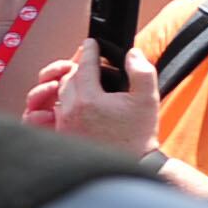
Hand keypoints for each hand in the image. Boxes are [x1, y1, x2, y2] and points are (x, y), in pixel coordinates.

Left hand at [22, 41, 158, 156]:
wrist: (130, 164)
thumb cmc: (138, 135)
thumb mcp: (148, 99)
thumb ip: (141, 71)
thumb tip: (132, 54)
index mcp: (89, 99)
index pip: (83, 66)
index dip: (89, 51)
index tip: (91, 43)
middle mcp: (70, 111)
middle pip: (69, 79)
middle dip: (80, 67)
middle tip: (91, 62)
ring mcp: (64, 125)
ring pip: (62, 95)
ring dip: (72, 84)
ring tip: (87, 81)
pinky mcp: (63, 136)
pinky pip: (59, 111)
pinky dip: (68, 102)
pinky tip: (81, 101)